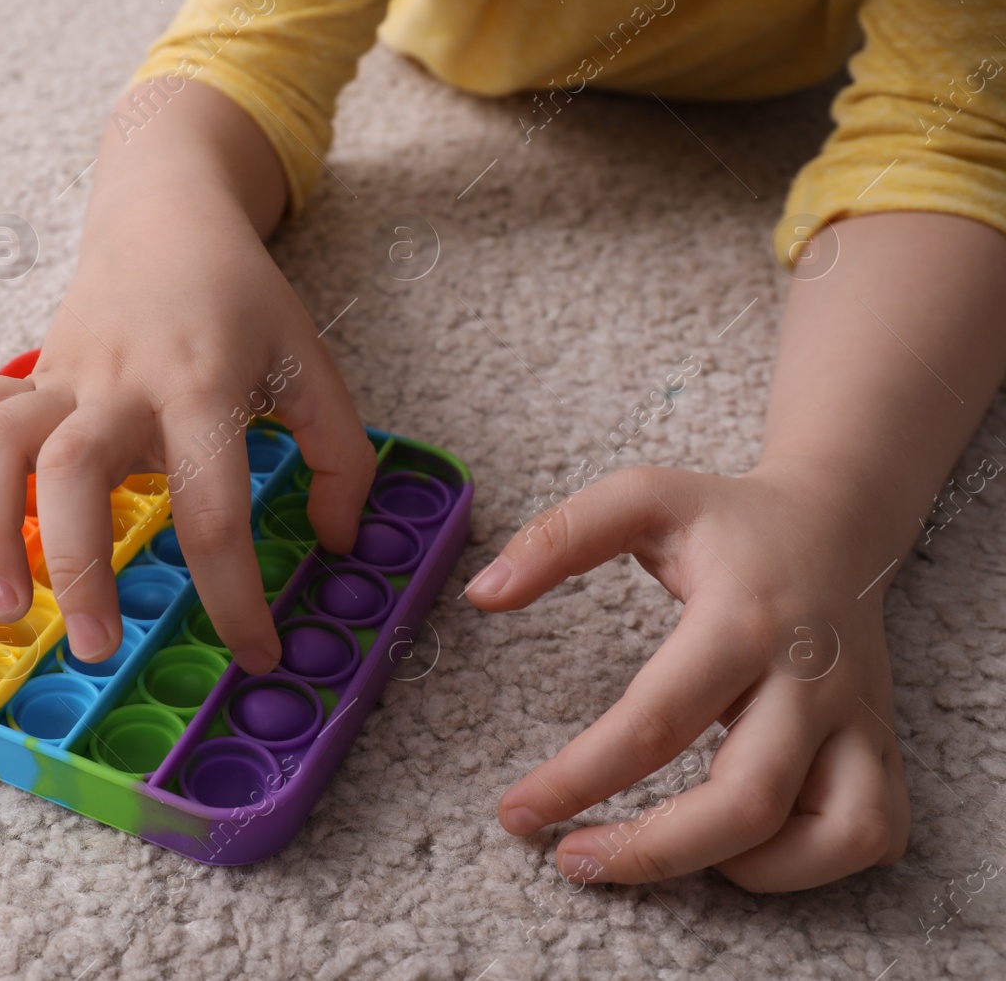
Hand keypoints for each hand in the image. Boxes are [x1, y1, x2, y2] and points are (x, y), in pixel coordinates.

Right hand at [0, 206, 374, 672]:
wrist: (167, 216)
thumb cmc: (242, 301)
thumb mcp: (310, 365)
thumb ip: (341, 455)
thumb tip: (335, 542)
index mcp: (203, 386)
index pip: (214, 509)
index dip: (235, 596)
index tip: (255, 655)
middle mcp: (122, 383)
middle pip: (74, 473)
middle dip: (77, 569)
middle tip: (95, 648)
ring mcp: (65, 376)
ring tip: (6, 607)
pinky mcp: (30, 374)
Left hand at [467, 464, 910, 891]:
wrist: (837, 522)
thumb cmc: (726, 519)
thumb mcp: (640, 498)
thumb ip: (557, 537)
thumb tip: (483, 593)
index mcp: (743, 618)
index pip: (655, 722)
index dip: (579, 779)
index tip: (517, 811)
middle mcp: (811, 678)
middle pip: (746, 801)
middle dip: (652, 851)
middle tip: (571, 858)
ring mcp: (858, 717)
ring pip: (836, 832)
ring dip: (741, 867)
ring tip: (657, 852)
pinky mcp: (882, 745)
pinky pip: (871, 834)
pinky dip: (809, 865)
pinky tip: (737, 845)